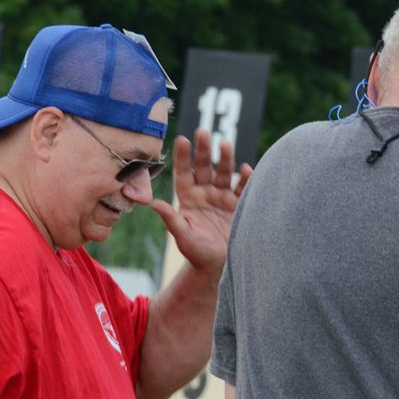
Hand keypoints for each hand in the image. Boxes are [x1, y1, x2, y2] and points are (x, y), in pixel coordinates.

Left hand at [151, 128, 252, 274]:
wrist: (219, 266)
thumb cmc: (197, 253)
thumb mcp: (183, 236)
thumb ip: (171, 219)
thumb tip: (153, 204)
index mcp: (188, 198)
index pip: (183, 173)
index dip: (182, 157)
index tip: (182, 139)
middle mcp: (205, 193)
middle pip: (204, 166)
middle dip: (204, 149)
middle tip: (204, 132)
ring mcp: (223, 197)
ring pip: (224, 173)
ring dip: (225, 158)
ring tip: (225, 143)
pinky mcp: (239, 205)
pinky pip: (243, 188)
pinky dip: (245, 179)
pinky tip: (246, 169)